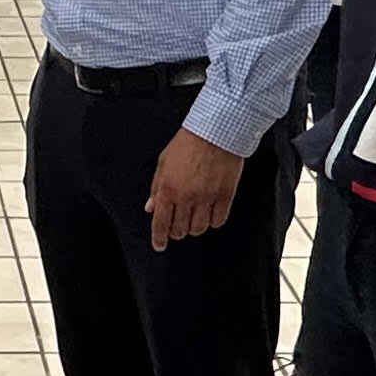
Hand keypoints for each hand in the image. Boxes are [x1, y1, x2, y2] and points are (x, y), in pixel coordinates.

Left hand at [144, 125, 247, 249]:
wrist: (216, 131)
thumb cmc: (189, 142)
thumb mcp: (164, 162)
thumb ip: (156, 187)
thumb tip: (150, 207)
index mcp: (168, 188)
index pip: (160, 223)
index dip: (159, 238)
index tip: (159, 245)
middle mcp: (186, 197)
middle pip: (180, 230)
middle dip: (177, 231)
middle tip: (179, 225)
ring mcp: (206, 198)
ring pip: (199, 228)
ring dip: (195, 226)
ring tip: (196, 216)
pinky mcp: (225, 196)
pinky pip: (218, 221)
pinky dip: (214, 221)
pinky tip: (211, 213)